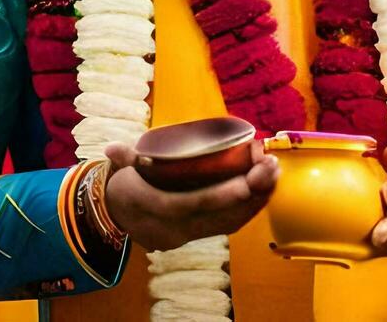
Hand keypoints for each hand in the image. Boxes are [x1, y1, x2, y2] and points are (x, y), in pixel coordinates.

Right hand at [101, 139, 279, 251]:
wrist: (118, 218)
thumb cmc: (125, 185)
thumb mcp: (121, 171)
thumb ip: (123, 157)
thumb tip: (112, 149)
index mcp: (154, 208)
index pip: (192, 205)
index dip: (223, 195)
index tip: (249, 177)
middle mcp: (173, 228)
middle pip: (219, 216)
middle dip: (251, 193)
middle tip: (271, 166)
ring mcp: (187, 236)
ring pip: (229, 223)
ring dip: (256, 200)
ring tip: (274, 174)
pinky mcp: (197, 236)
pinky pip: (227, 227)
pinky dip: (248, 210)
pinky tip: (264, 192)